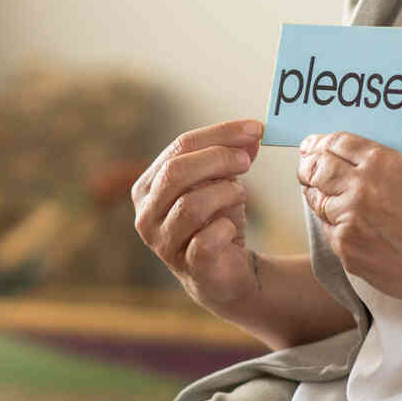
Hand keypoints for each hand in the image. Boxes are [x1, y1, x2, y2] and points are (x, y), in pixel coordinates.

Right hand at [131, 119, 263, 312]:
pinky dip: (225, 228)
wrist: (225, 272)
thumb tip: (253, 131)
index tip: (255, 128)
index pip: (179, 147)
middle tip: (246, 160)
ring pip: (190, 205)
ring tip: (240, 195)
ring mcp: (163, 243)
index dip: (220, 134)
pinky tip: (231, 227)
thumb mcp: (224, 181)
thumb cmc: (217, 221)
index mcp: (148, 186)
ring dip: (225, 193)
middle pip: (176, 171)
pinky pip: (205, 241)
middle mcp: (146, 214)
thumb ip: (234, 154)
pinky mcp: (187, 267)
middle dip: (218, 159)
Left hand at [297, 132, 401, 310]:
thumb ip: (374, 165)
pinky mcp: (345, 248)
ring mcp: (348, 219)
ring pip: (317, 201)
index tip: (312, 146)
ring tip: (328, 197)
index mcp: (380, 162)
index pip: (334, 143)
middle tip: (306, 168)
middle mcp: (359, 187)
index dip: (318, 144)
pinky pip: (328, 230)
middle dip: (308, 167)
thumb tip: (341, 161)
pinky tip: (347, 225)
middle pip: (315, 169)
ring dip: (320, 197)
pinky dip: (333, 225)